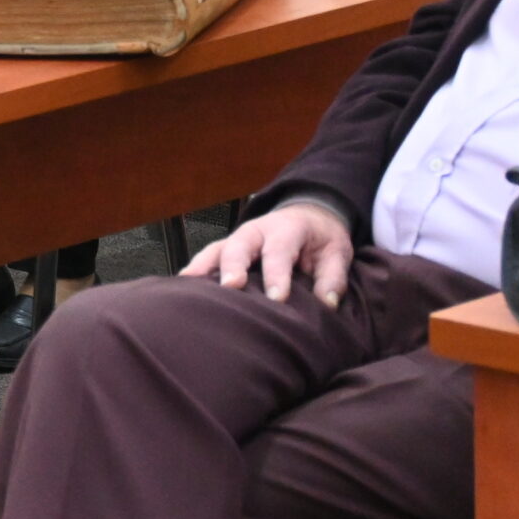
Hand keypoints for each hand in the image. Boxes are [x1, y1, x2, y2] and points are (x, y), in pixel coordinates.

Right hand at [181, 200, 353, 307]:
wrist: (307, 215)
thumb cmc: (320, 239)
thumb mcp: (337, 252)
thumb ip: (332, 277)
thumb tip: (326, 303)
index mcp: (286, 229)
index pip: (279, 251)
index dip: (277, 274)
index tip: (277, 298)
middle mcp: (256, 231)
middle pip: (238, 246)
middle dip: (232, 266)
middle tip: (230, 287)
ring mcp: (236, 240)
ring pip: (215, 251)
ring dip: (202, 269)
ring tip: (190, 290)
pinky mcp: (224, 250)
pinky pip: (205, 259)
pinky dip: (194, 274)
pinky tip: (181, 292)